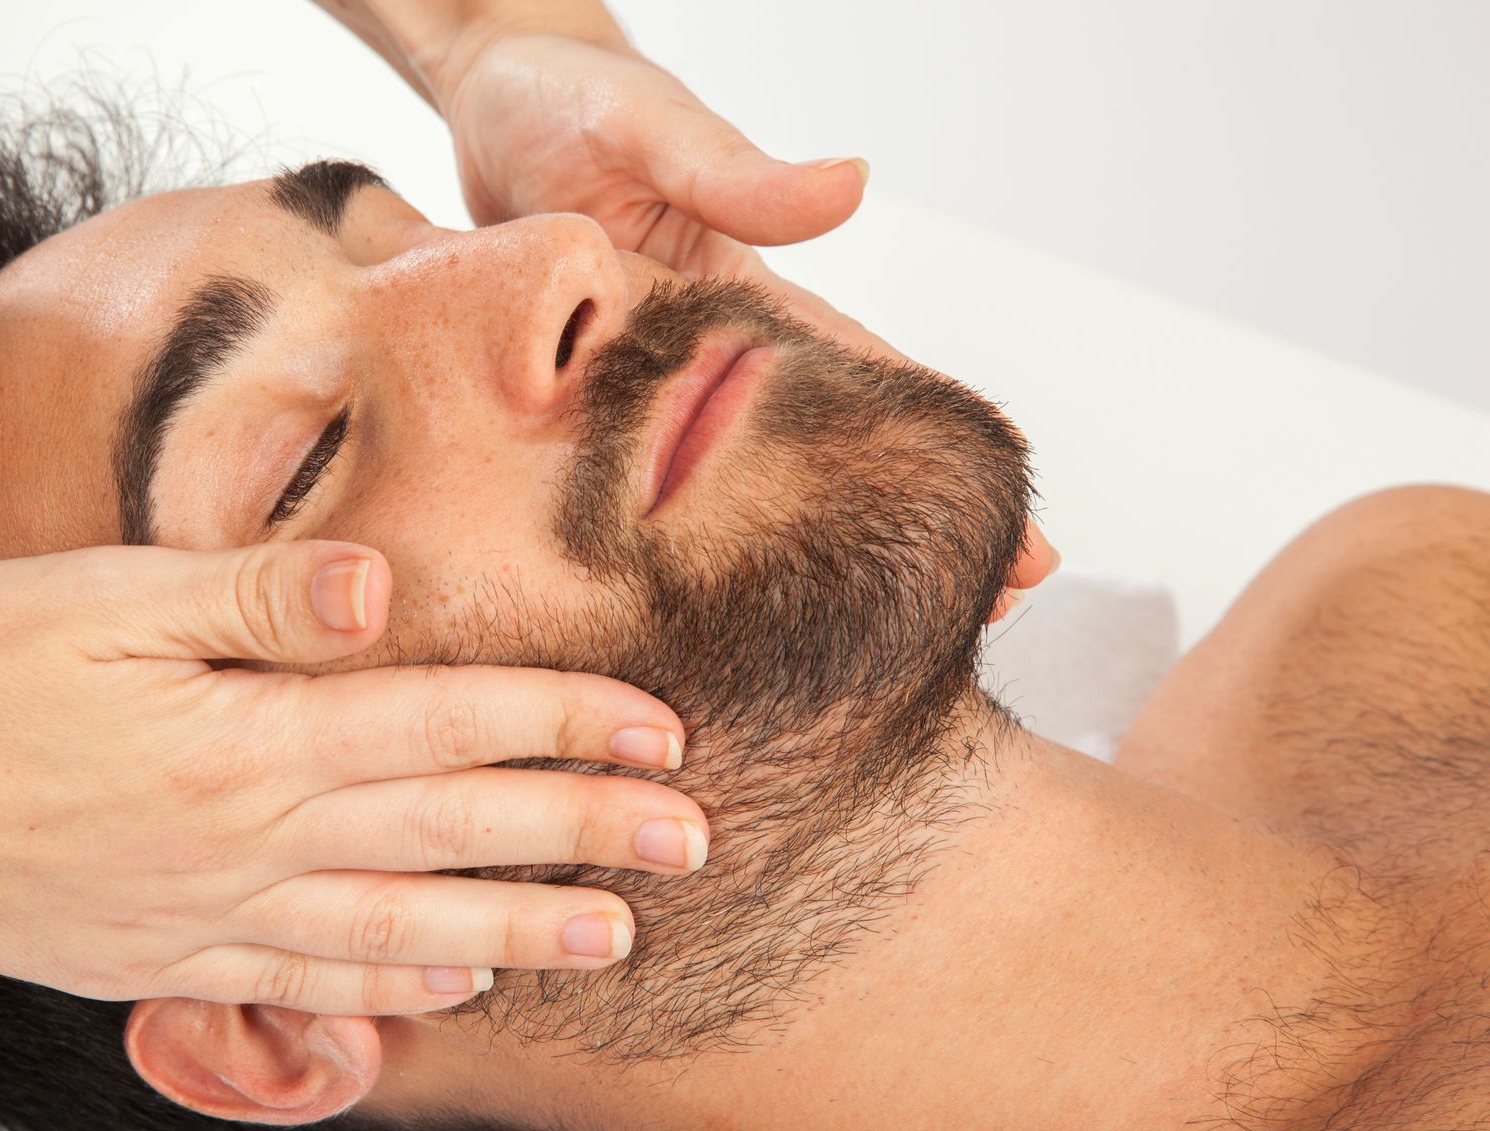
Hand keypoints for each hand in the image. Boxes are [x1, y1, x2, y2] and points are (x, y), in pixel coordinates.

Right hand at [0, 541, 704, 1013]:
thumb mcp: (98, 595)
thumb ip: (250, 596)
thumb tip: (378, 586)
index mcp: (242, 735)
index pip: (441, 725)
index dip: (559, 724)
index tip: (655, 730)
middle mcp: (243, 839)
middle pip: (448, 834)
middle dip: (581, 834)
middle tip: (690, 841)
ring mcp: (204, 914)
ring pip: (396, 931)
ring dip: (516, 933)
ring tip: (614, 941)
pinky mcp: (157, 960)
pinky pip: (297, 988)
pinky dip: (384, 996)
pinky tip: (448, 991)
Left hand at [442, 34, 1056, 619]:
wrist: (481, 97)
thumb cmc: (571, 97)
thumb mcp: (654, 129)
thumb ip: (738, 170)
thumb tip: (855, 186)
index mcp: (746, 301)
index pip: (865, 389)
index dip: (938, 468)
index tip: (1022, 548)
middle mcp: (705, 358)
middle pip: (811, 468)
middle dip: (890, 543)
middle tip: (974, 632)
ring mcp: (639, 388)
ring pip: (714, 496)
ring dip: (771, 569)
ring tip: (838, 660)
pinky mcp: (568, 403)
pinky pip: (610, 484)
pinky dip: (650, 544)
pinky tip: (673, 616)